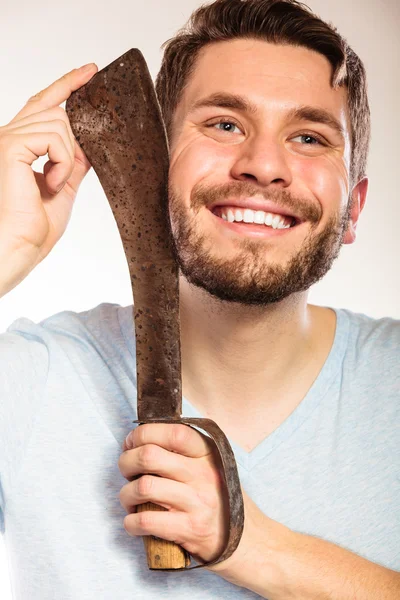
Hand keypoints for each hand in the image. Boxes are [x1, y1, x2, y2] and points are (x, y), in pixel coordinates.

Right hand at [0, 62, 96, 296]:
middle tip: (63, 177)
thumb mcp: (65, 185)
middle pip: (57, 112)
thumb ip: (74, 160)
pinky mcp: (10, 146)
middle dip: (73, 143)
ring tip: (54, 185)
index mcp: (19, 144)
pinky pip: (54, 137)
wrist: (22, 245)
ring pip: (60, 122)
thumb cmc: (36, 225)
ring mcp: (7, 138)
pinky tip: (51, 183)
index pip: (44, 103)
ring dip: (67, 158)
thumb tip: (90, 142)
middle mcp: (9, 135)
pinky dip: (62, 163)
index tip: (90, 71)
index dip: (67, 84)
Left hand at [118, 423, 229, 563]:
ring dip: (126, 494)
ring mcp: (198, 502)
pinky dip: (131, 522)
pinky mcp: (190, 529)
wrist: (250, 543)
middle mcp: (204, 475)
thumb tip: (142, 442)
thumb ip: (185, 454)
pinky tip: (134, 522)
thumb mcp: (213, 469)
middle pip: (150, 455)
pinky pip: (146, 520)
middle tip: (126, 471)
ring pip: (144, 486)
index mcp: (209, 455)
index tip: (131, 442)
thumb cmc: (222, 502)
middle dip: (126, 462)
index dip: (145, 433)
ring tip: (130, 499)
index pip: (174, 431)